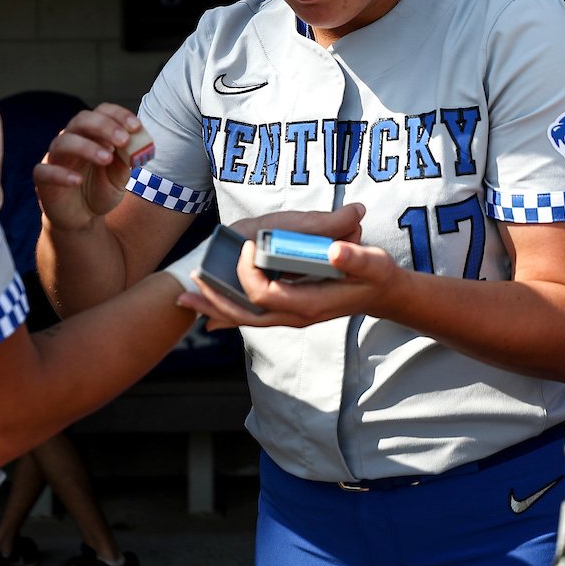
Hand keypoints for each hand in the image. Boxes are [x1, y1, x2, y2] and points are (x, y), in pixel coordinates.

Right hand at [33, 104, 142, 230]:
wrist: (83, 219)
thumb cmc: (100, 191)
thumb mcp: (119, 178)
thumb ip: (125, 162)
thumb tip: (135, 146)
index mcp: (92, 134)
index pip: (101, 112)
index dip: (118, 115)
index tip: (136, 127)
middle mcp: (72, 140)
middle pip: (81, 120)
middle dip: (104, 126)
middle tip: (123, 140)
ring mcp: (55, 159)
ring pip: (63, 142)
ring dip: (86, 147)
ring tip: (106, 159)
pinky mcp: (43, 179)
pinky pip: (44, 171)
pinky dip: (60, 174)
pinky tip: (76, 180)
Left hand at [177, 206, 405, 329]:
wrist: (380, 292)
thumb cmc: (374, 275)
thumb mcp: (374, 263)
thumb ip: (355, 257)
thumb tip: (334, 250)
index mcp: (310, 303)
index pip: (266, 294)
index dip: (250, 272)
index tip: (246, 246)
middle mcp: (295, 315)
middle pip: (246, 314)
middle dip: (217, 299)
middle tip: (191, 282)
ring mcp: (289, 317)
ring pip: (245, 320)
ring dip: (214, 309)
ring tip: (184, 300)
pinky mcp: (285, 311)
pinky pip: (251, 317)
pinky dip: (227, 315)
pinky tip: (205, 315)